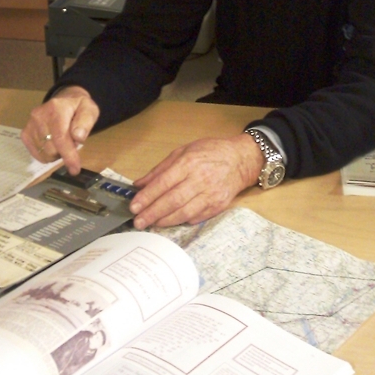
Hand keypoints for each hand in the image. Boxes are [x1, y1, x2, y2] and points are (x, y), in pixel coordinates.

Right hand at [21, 86, 99, 174]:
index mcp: (57, 108)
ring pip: (44, 153)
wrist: (64, 100)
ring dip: (56, 154)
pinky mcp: (25, 133)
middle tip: (72, 142)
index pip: (60, 137)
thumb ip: (86, 122)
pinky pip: (36, 154)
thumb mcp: (89, 110)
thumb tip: (78, 137)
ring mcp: (30, 124)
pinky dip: (47, 154)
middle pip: (51, 148)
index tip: (74, 169)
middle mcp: (39, 116)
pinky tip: (53, 144)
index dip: (68, 155)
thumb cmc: (78, 107)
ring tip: (62, 141)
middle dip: (65, 152)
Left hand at [129, 133, 262, 229]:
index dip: (147, 196)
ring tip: (151, 224)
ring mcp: (211, 194)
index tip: (134, 206)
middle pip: (172, 200)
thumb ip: (161, 169)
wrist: (241, 159)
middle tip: (138, 222)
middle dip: (152, 213)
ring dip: (165, 220)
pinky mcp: (218, 206)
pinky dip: (182, 221)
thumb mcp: (183, 151)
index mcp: (189, 163)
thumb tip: (139, 184)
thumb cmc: (210, 152)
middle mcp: (200, 179)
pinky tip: (170, 222)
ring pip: (184, 212)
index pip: (163, 183)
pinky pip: (197, 217)